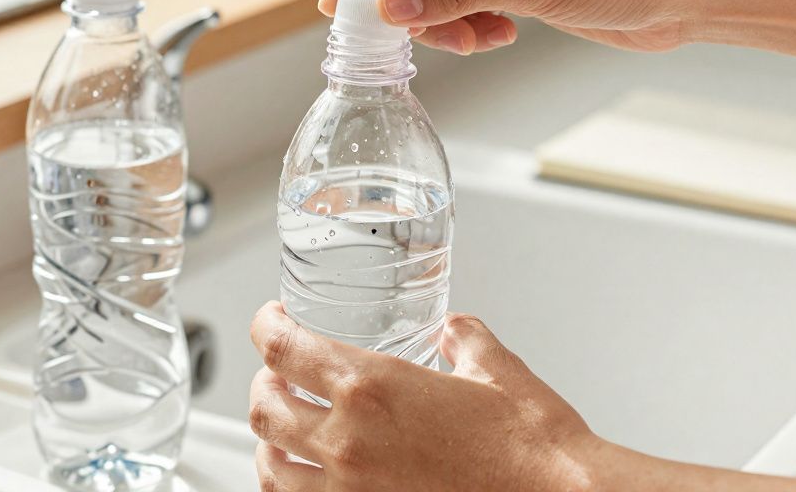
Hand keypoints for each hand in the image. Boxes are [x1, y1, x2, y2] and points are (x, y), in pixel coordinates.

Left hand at [247, 301, 602, 491]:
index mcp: (372, 388)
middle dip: (265, 383)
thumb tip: (454, 331)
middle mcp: (348, 442)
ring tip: (285, 428)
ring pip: (271, 465)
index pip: (281, 348)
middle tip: (280, 373)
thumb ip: (464, 339)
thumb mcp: (496, 369)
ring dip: (271, 439)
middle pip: (264, 407)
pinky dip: (291, 486)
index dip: (265, 326)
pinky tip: (306, 477)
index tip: (271, 320)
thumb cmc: (531, 447)